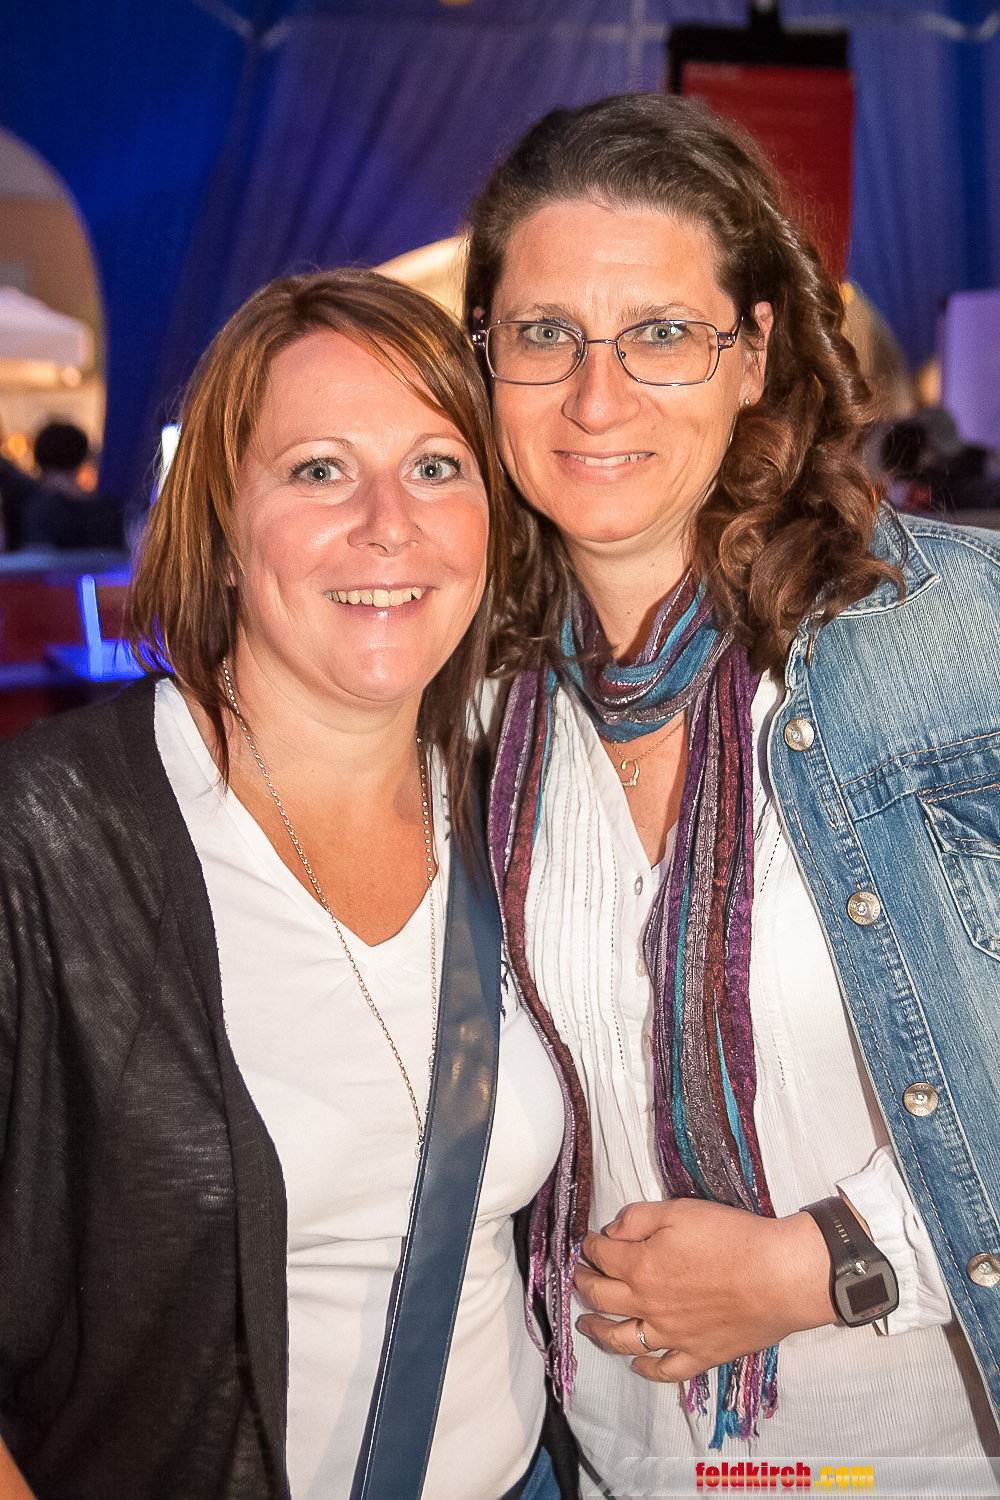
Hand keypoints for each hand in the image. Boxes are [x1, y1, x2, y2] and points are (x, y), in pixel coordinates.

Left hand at [574, 1198, 836, 1382]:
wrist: (778, 1276)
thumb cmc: (732, 1238)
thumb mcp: (680, 1210)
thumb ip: (638, 1219)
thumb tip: (611, 1232)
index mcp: (640, 1267)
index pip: (601, 1256)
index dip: (590, 1246)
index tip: (588, 1242)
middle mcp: (647, 1305)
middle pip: (601, 1298)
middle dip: (584, 1284)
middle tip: (579, 1277)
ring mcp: (672, 1335)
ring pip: (621, 1339)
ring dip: (598, 1330)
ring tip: (586, 1324)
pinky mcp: (698, 1354)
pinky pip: (663, 1368)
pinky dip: (645, 1368)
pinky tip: (636, 1363)